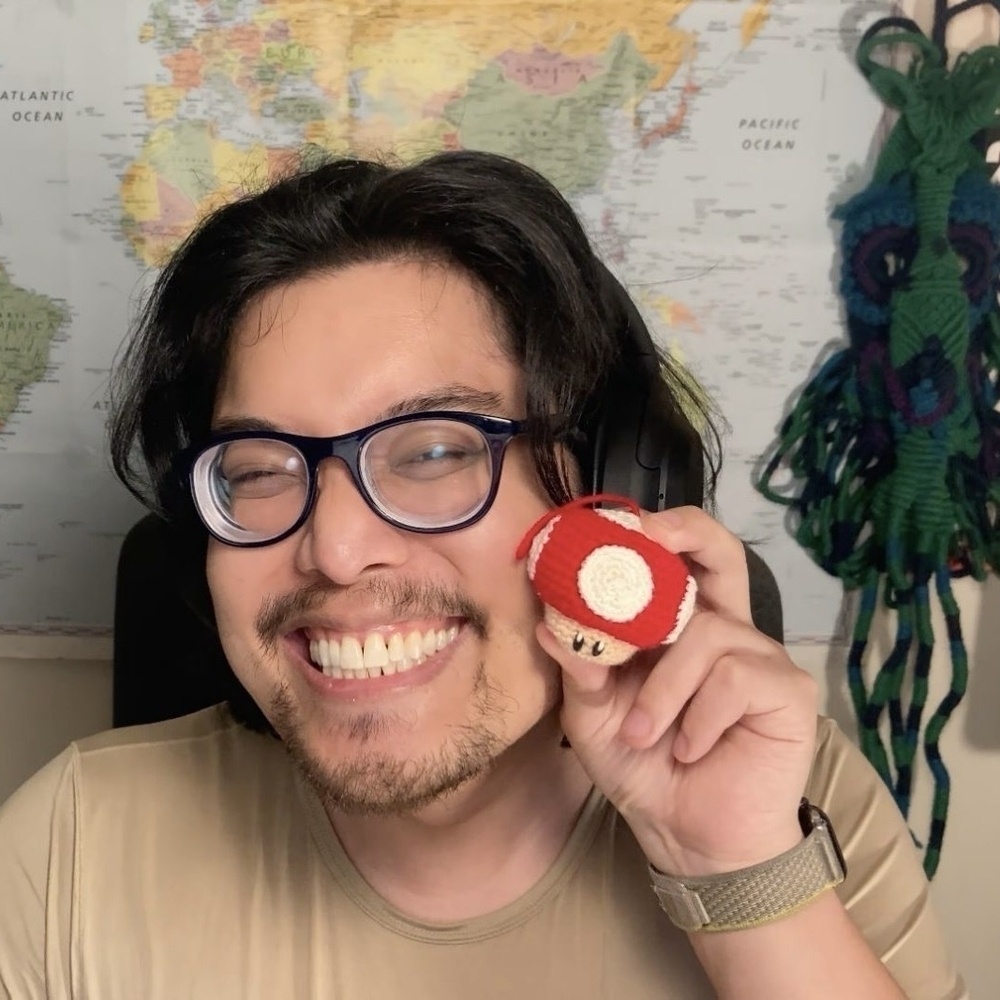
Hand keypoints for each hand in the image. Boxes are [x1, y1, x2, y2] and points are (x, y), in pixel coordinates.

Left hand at [536, 506, 818, 876]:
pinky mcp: (786, 689)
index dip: (649, 533)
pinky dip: (699, 717)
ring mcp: (758, 656)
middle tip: (648, 537)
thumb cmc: (643, 767)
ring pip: (705, 632)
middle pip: (720, 552)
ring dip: (663, 690)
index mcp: (674, 627)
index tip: (610, 528)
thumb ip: (578, 669)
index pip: (673, 561)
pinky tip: (689, 749)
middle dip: (685, 532)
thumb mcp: (593, 717)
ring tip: (644, 735)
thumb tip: (548, 623)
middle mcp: (720, 627)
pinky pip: (734, 678)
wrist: (688, 837)